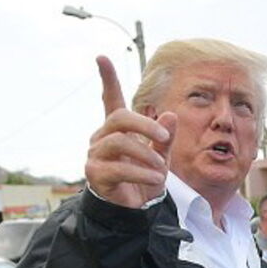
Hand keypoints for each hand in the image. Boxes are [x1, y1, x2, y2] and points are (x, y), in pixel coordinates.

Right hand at [85, 56, 176, 208]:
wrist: (135, 210)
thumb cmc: (145, 179)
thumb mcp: (161, 156)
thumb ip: (164, 137)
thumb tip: (171, 115)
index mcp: (117, 130)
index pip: (110, 100)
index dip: (107, 79)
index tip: (101, 57)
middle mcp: (102, 138)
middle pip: (120, 118)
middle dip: (145, 124)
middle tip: (163, 136)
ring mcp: (95, 155)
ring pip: (119, 142)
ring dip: (145, 153)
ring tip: (161, 169)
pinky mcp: (95, 174)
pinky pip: (118, 167)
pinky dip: (141, 172)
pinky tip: (154, 179)